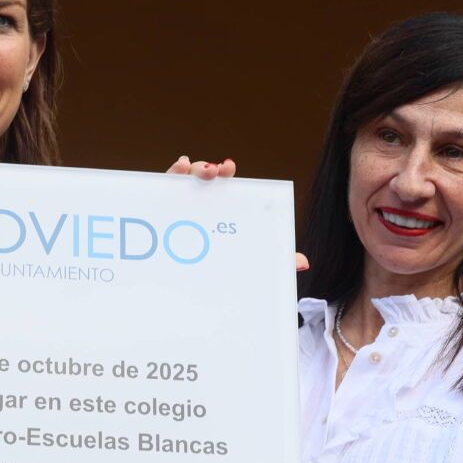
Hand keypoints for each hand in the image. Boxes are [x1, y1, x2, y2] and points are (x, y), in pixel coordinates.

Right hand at [164, 156, 308, 270]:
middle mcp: (198, 205)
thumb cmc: (215, 271)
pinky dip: (170, 176)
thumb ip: (273, 259)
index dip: (224, 173)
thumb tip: (302, 263)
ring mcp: (177, 208)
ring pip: (182, 182)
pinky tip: (178, 168)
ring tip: (192, 168)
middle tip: (215, 171)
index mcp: (219, 210)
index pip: (222, 187)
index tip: (228, 168)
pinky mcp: (159, 214)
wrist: (180, 295)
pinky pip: (161, 192)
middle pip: (202, 180)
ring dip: (190, 170)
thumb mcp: (247, 264)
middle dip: (207, 169)